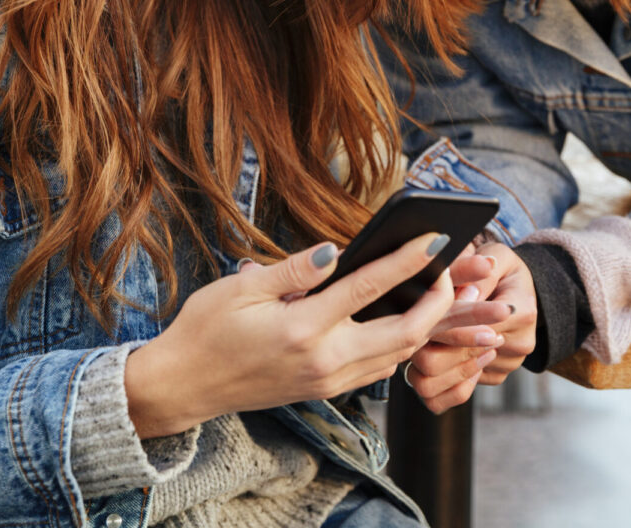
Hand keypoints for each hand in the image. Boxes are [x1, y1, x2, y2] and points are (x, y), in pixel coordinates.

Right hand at [124, 232, 455, 437]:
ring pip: (397, 356)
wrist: (184, 385)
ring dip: (423, 325)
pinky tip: (398, 320)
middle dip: (437, 303)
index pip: (368, 288)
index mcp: (303, 329)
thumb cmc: (207, 329)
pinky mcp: (324, 390)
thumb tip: (338, 249)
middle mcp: (324, 360)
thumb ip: (295, 269)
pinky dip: (399, 345)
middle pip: (403, 334)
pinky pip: (378, 371)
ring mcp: (327, 381)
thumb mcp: (244, 288)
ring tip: (433, 291)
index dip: (407, 261)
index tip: (434, 240)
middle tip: (446, 270)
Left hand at [403, 243, 536, 413]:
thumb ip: (479, 272)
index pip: (478, 324)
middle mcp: (517, 345)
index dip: (448, 317)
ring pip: (453, 381)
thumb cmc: (501, 269)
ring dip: (428, 365)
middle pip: (461, 357)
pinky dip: (435, 380)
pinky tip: (422, 359)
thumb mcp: (496, 257)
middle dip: (433, 342)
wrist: (515, 293)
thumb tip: (464, 294)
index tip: (428, 305)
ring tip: (414, 342)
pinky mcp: (491, 378)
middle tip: (412, 325)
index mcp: (522, 311)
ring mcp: (504, 366)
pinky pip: (454, 393)